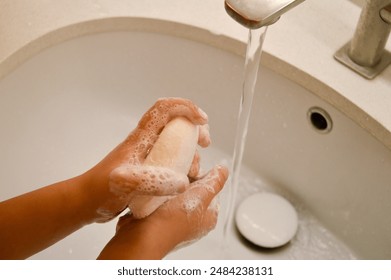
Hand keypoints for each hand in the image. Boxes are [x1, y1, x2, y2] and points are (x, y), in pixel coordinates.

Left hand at [81, 98, 210, 222]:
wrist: (87, 201)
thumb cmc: (101, 188)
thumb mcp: (127, 184)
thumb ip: (154, 182)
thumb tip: (183, 182)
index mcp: (142, 138)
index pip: (164, 109)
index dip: (186, 108)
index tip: (201, 121)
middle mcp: (147, 142)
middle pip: (176, 123)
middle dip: (195, 128)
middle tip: (205, 142)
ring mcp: (149, 155)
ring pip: (177, 143)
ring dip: (191, 151)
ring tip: (195, 169)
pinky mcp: (149, 168)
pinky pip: (172, 161)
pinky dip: (184, 166)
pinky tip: (187, 180)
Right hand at [97, 165, 228, 259]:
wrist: (142, 236)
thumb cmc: (173, 220)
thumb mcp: (200, 195)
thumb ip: (215, 182)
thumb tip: (225, 169)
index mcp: (208, 216)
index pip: (211, 188)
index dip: (202, 175)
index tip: (192, 168)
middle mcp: (194, 220)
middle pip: (194, 189)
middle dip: (186, 178)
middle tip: (178, 172)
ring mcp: (176, 219)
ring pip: (177, 192)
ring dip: (172, 183)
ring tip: (166, 178)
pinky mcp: (159, 217)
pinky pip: (162, 197)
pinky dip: (160, 191)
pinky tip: (157, 187)